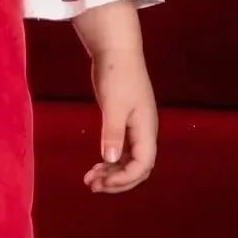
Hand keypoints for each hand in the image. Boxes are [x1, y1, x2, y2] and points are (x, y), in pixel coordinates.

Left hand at [84, 50, 158, 193]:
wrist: (116, 51)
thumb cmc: (117, 74)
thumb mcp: (113, 105)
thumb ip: (113, 133)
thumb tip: (111, 159)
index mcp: (146, 129)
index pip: (143, 165)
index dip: (125, 178)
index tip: (103, 182)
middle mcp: (144, 132)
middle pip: (138, 169)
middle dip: (118, 181)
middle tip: (93, 186)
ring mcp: (136, 128)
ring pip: (129, 162)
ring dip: (112, 173)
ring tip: (90, 180)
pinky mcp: (125, 123)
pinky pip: (122, 151)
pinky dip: (110, 162)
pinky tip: (96, 165)